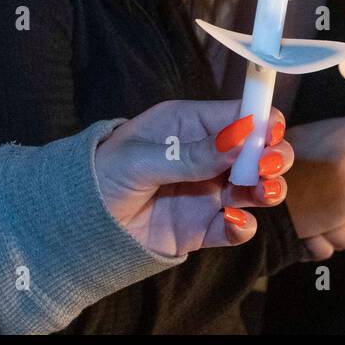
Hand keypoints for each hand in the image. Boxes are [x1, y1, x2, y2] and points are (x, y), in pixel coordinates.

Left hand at [94, 102, 292, 256]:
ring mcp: (208, 192)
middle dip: (273, 157)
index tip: (270, 134)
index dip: (262, 121)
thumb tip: (241, 139)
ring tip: (261, 193)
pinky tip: (233, 223)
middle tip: (267, 167)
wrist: (70, 229)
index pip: (241, 114)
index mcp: (191, 125)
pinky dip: (243, 227)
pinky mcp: (203, 228)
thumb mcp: (140, 159)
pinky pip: (236, 227)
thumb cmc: (98, 176)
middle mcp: (208, 156)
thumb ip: (192, 154)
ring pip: (256, 187)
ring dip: (267, 189)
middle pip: (259, 151)